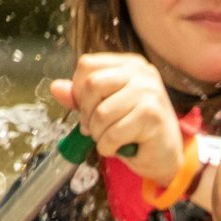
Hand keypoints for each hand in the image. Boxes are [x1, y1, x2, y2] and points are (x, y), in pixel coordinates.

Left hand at [48, 52, 183, 184]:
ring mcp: (149, 92)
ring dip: (98, 134)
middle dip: (86, 113)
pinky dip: (108, 147)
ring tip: (110, 139)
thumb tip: (56, 88)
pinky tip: (120, 147)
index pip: (87, 65)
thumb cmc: (135, 130)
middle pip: (92, 84)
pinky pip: (113, 133)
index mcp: (129, 64)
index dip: (78, 91)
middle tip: (96, 128)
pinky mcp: (152, 115)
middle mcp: (141, 73)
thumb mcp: (104, 109)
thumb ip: (81, 98)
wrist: (164, 155)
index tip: (88, 109)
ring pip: (101, 112)